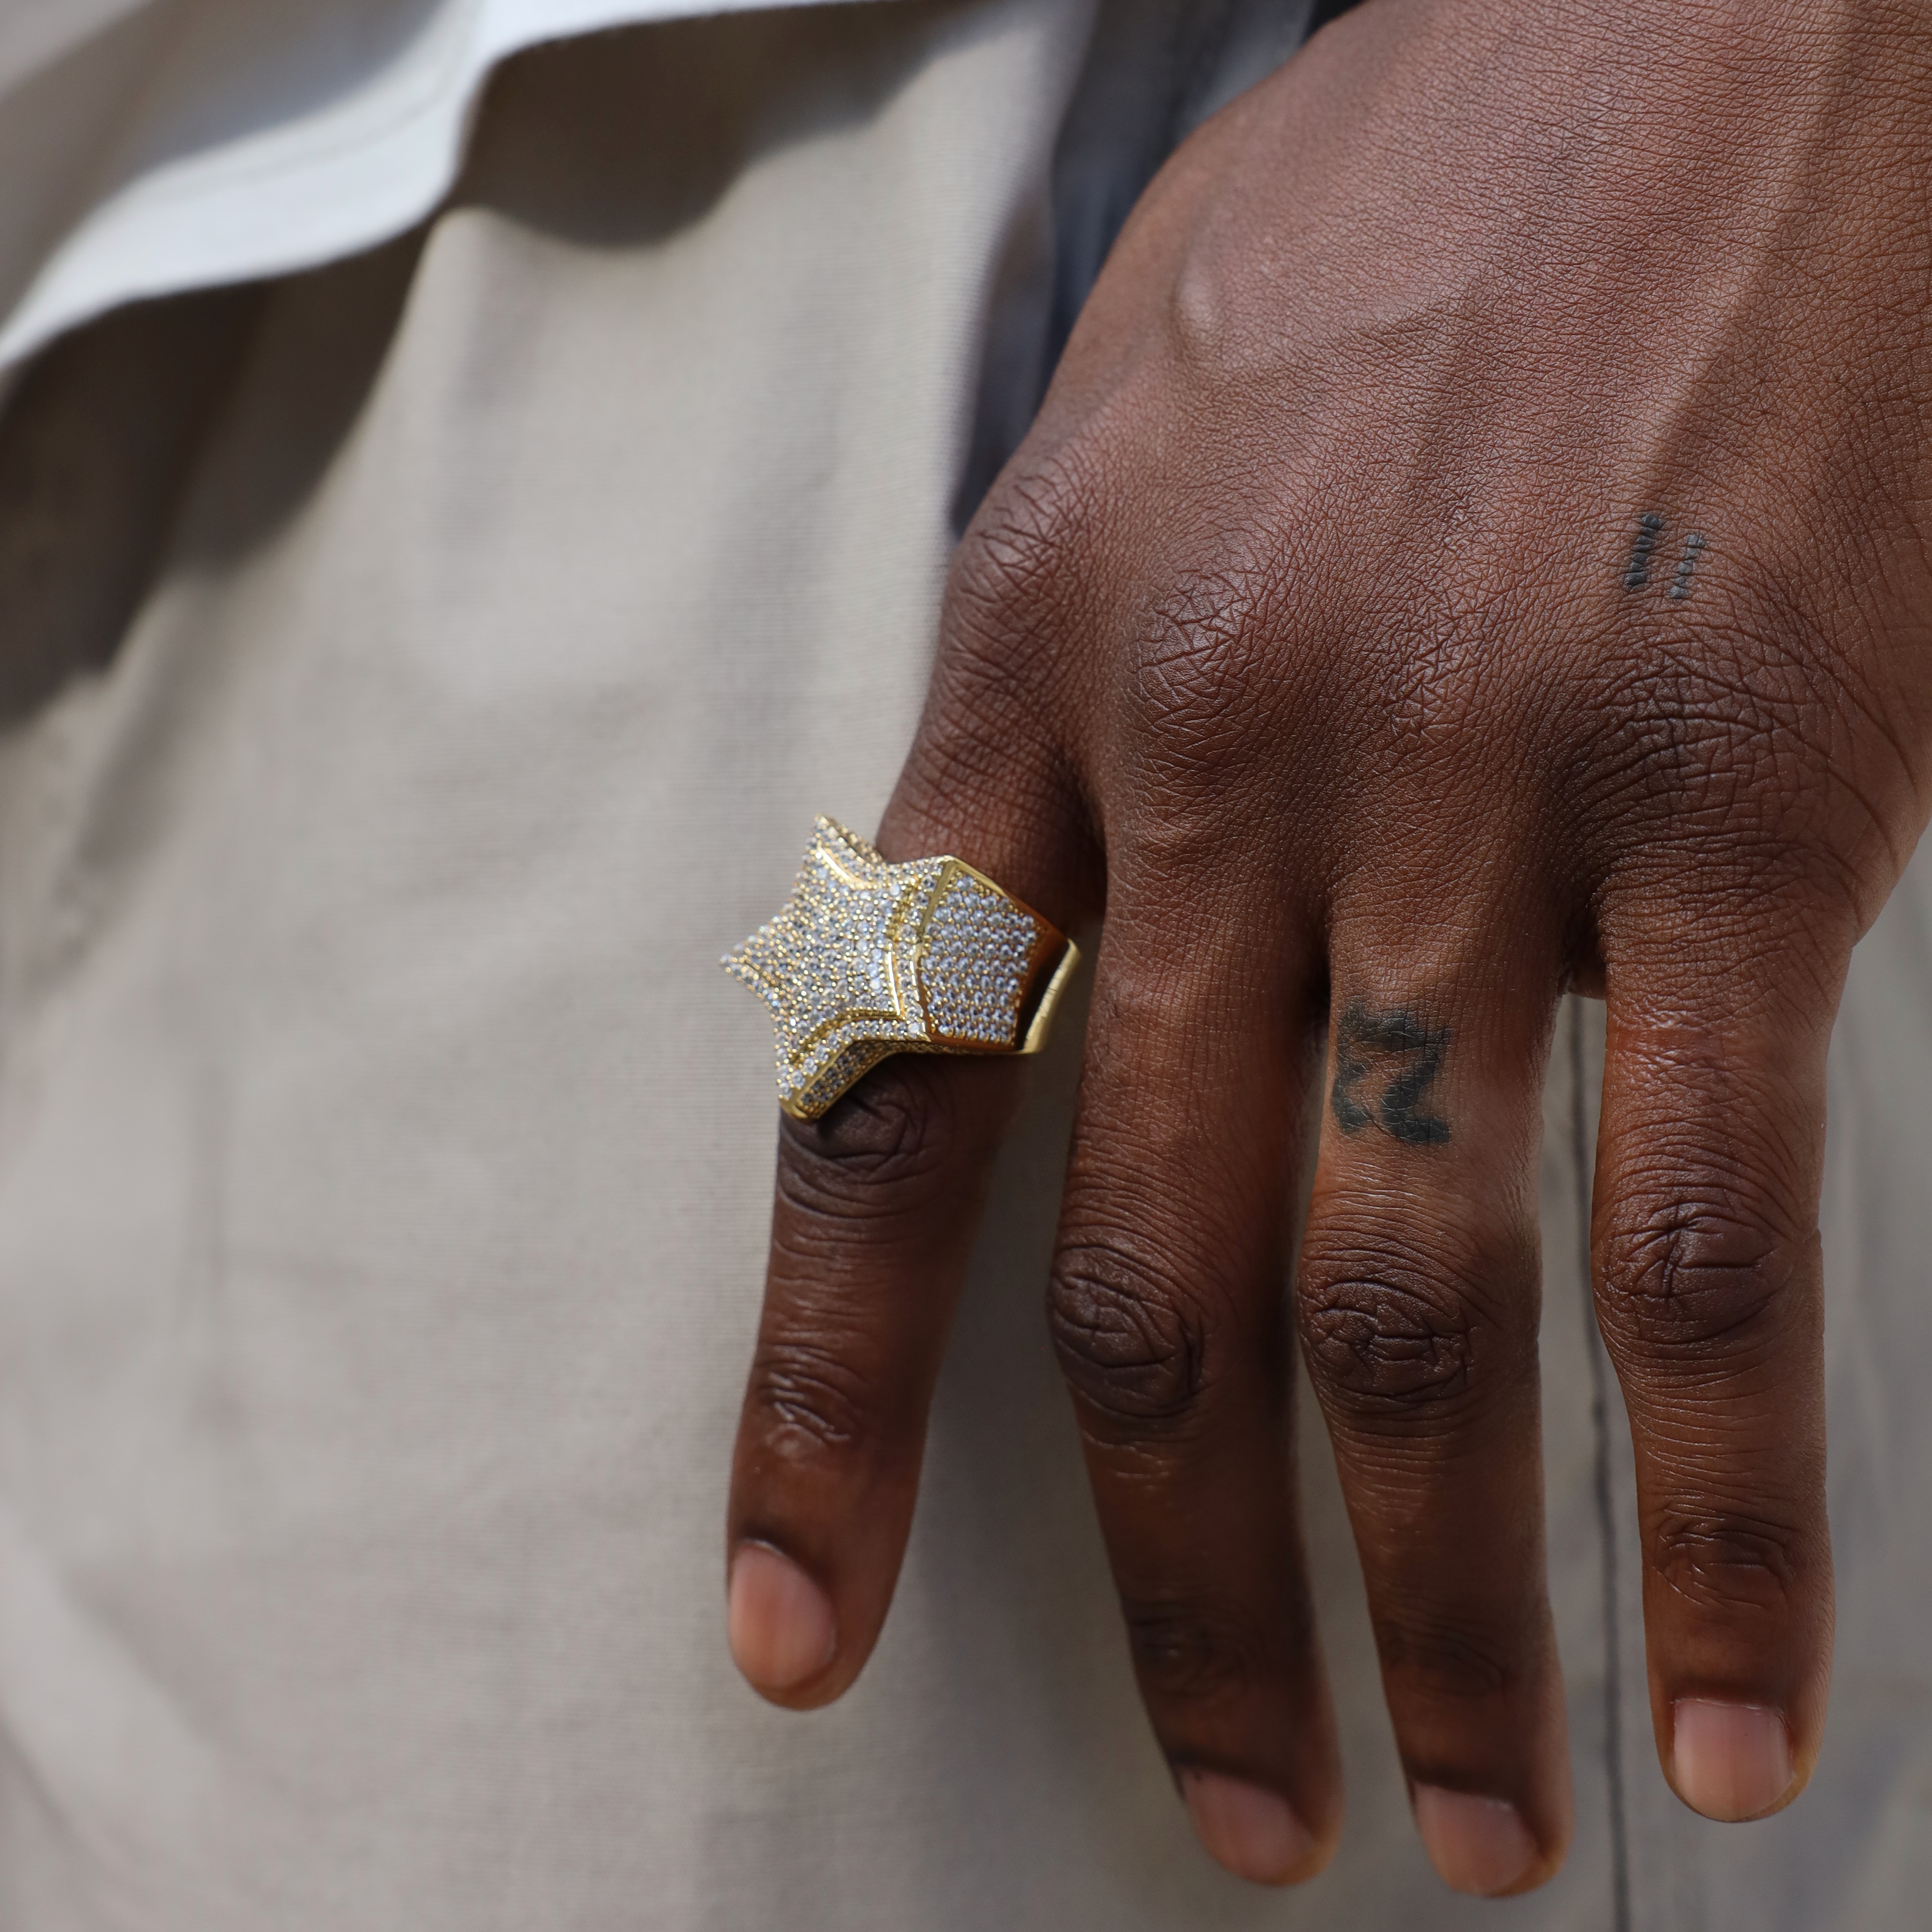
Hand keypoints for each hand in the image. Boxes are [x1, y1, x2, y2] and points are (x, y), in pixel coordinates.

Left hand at [725, 0, 1931, 1895]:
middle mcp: (1224, 771)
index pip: (879, 1116)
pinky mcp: (1725, 809)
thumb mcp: (1128, 439)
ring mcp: (1477, 802)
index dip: (821, 1413)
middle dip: (1178, 1596)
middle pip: (1146, 1288)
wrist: (1698, 11)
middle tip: (1242, 1807)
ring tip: (1458, 1817)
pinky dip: (1705, 1497)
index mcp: (1037, 676)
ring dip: (1425, 1610)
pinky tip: (1719, 1687)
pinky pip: (1685, 1236)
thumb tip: (1055, 947)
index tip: (795, 1633)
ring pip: (1397, 1308)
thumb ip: (1067, 710)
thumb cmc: (1403, 221)